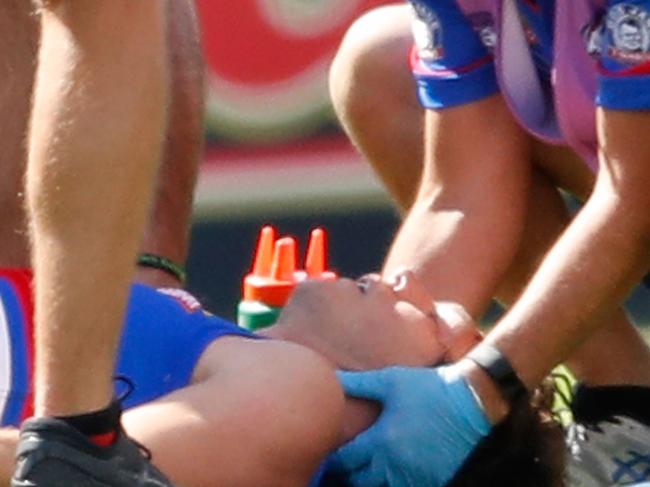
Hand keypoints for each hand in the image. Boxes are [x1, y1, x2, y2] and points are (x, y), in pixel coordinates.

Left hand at [330, 365, 490, 486]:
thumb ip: (359, 383)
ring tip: (368, 471)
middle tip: (347, 466)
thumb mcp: (391, 381)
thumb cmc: (429, 388)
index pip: (346, 461)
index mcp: (381, 440)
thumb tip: (333, 377)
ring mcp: (415, 476)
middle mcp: (395, 464)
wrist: (472, 403)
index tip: (330, 455)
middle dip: (351, 474)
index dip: (335, 460)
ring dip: (372, 481)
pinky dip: (396, 484)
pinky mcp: (433, 481)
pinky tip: (392, 473)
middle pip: (360, 482)